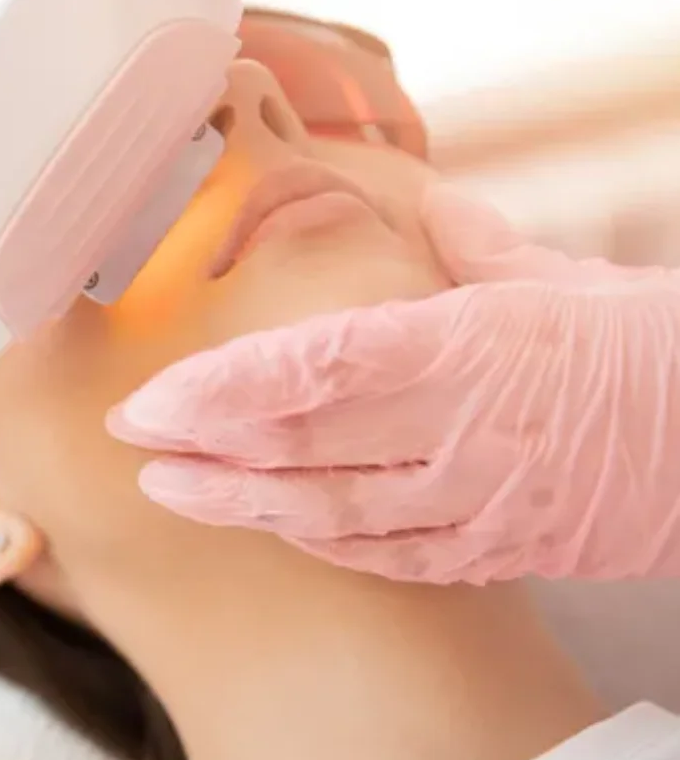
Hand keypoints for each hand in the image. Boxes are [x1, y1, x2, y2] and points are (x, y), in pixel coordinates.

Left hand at [106, 186, 679, 583]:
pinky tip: (273, 524)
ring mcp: (476, 501)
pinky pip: (387, 555)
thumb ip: (475, 248)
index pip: (314, 368)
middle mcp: (459, 430)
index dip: (221, 389)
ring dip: (240, 504)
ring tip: (171, 492)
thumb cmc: (650, 348)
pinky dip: (320, 541)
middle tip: (132, 441)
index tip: (154, 400)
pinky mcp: (496, 551)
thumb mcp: (562, 281)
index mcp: (466, 346)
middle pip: (300, 447)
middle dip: (203, 449)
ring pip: (331, 514)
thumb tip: (429, 204)